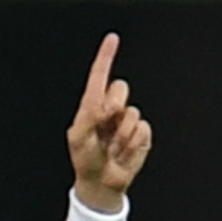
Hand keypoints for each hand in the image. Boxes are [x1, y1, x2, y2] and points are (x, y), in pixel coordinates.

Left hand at [66, 33, 152, 212]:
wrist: (101, 182)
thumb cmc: (86, 159)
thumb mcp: (79, 137)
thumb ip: (89, 115)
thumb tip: (104, 102)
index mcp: (92, 106)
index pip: (99, 77)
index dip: (106, 57)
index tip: (112, 38)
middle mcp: (111, 109)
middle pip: (120, 88)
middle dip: (113, 106)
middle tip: (104, 126)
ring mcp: (126, 121)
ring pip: (131, 113)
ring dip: (120, 133)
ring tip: (112, 147)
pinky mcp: (141, 134)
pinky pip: (142, 129)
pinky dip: (132, 142)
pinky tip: (123, 152)